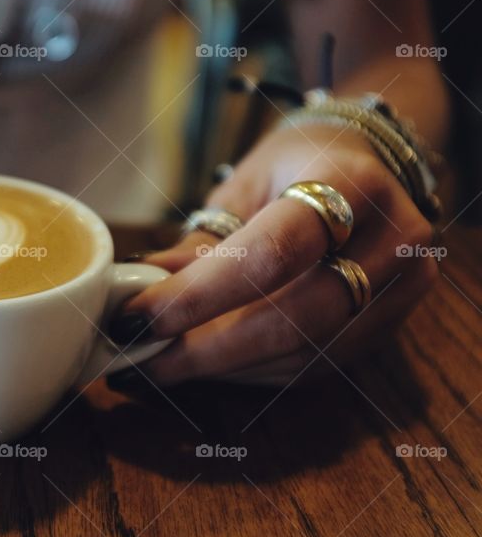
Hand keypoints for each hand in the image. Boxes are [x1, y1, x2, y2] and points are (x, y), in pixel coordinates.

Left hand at [108, 123, 438, 387]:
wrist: (369, 165)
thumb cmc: (294, 168)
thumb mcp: (243, 187)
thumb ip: (198, 244)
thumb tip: (133, 297)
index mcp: (351, 184)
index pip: (270, 255)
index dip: (198, 296)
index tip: (137, 318)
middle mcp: (392, 239)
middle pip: (291, 319)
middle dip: (204, 349)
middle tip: (140, 359)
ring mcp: (402, 289)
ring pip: (302, 353)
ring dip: (222, 368)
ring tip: (161, 365)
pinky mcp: (392, 326)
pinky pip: (314, 366)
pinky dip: (252, 371)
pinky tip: (209, 365)